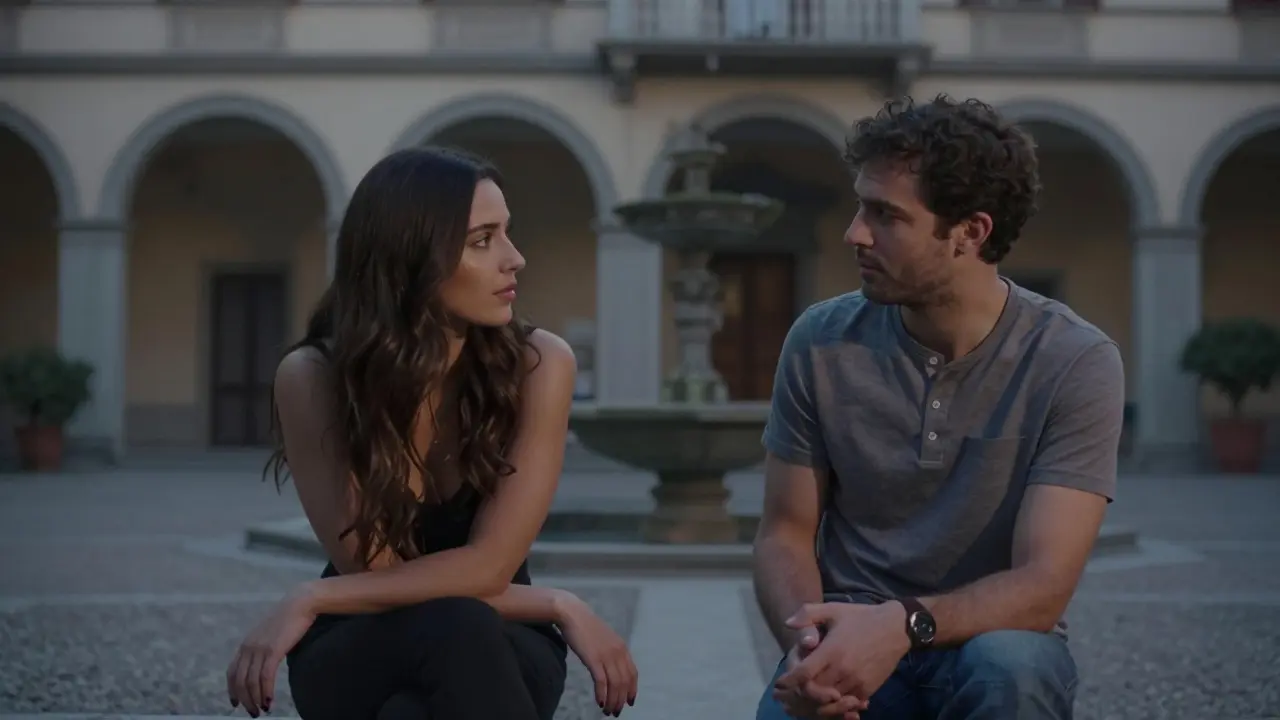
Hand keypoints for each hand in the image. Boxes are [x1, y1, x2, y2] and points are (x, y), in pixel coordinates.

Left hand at [226, 585, 317, 716]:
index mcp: (246, 644)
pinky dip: (266, 692)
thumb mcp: (270, 635)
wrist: (300, 603)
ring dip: (256, 700)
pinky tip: (270, 701)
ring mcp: (259, 648)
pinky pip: (265, 677)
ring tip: (264, 710)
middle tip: (254, 713)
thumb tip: (265, 664)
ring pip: (251, 682)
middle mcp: (248, 647)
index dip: (232, 691)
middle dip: (245, 701)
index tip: (236, 704)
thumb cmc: (289, 619)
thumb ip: (263, 648)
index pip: (231, 673)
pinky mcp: (273, 650)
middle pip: (239, 681)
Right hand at [556, 592, 637, 715]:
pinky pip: (601, 681)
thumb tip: (611, 669)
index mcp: (622, 647)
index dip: (632, 690)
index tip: (629, 702)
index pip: (633, 673)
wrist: (572, 613)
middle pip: (625, 682)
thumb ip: (610, 652)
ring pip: (615, 685)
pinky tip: (600, 702)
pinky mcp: (593, 658)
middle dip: (621, 700)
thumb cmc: (585, 627)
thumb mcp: (604, 639)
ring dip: (612, 701)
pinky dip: (602, 694)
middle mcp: (618, 652)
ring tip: (607, 711)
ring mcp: (606, 655)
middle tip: (615, 712)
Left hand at [775, 601, 909, 714]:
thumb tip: (787, 624)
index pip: (803, 674)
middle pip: (813, 692)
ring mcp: (856, 682)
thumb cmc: (862, 618)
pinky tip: (829, 699)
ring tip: (807, 698)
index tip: (780, 683)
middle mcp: (842, 670)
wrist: (896, 628)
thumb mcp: (833, 609)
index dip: (789, 681)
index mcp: (831, 651)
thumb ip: (808, 614)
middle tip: (791, 693)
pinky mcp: (868, 690)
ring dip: (817, 701)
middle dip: (800, 693)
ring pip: (829, 702)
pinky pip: (847, 704)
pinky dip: (836, 704)